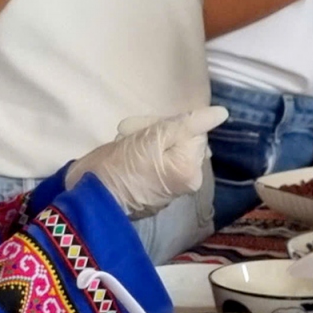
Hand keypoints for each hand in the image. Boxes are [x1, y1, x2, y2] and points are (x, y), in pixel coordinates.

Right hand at [67, 106, 228, 217]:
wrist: (90, 198)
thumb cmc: (119, 166)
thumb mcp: (153, 137)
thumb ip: (190, 124)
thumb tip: (222, 114)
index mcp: (191, 169)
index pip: (193, 130)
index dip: (168, 123)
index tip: (144, 128)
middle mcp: (187, 182)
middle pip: (182, 140)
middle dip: (155, 132)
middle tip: (128, 135)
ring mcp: (170, 189)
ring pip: (167, 149)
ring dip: (145, 141)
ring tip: (124, 146)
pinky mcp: (154, 192)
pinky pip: (156, 164)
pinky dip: (142, 157)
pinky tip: (124, 159)